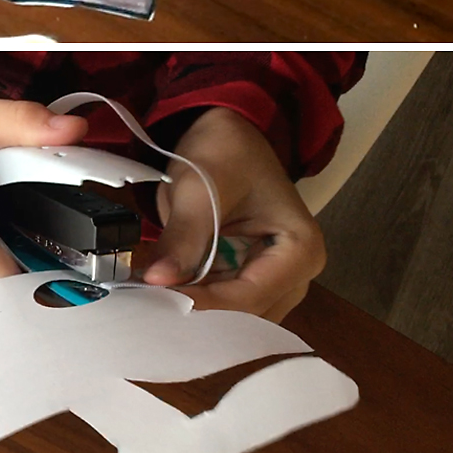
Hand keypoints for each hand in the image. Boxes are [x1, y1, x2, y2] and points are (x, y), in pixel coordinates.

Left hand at [140, 110, 325, 321]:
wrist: (228, 135)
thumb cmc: (226, 152)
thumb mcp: (200, 188)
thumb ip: (183, 236)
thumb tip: (157, 279)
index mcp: (301, 249)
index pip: (250, 297)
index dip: (204, 304)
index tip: (159, 301)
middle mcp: (297, 274)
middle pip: (247, 315)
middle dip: (201, 312)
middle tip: (151, 307)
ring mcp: (277, 281)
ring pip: (235, 317)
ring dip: (197, 312)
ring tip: (155, 303)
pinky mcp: (253, 281)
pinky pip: (225, 305)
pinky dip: (197, 302)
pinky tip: (165, 298)